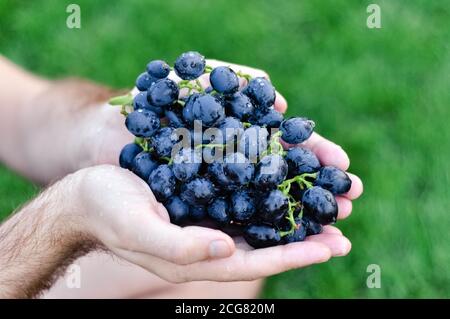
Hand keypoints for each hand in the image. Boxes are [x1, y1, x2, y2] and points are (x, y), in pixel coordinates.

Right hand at [71, 159, 360, 282]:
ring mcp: (208, 211)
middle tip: (346, 222)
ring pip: (261, 210)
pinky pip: (243, 185)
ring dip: (294, 203)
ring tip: (329, 196)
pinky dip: (268, 178)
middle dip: (307, 231)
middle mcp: (211, 234)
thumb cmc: (106, 210)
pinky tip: (286, 168)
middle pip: (268, 236)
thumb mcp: (139, 228)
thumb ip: (179, 245)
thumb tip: (226, 249)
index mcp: (199, 253)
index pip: (257, 259)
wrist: (85, 189)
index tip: (331, 246)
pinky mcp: (202, 186)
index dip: (294, 254)